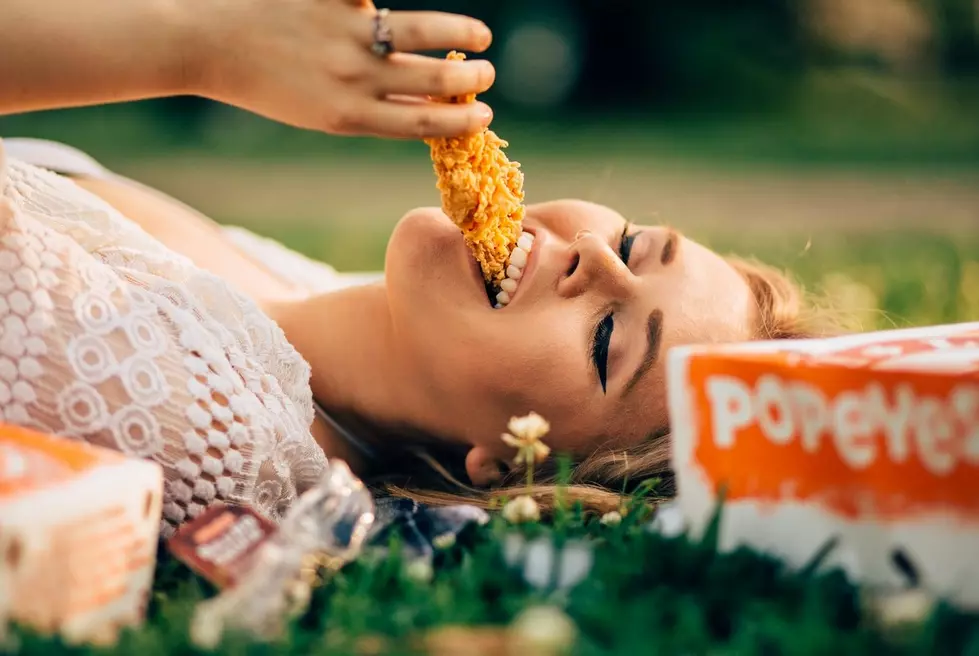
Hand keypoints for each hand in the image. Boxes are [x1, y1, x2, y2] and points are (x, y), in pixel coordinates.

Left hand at [191, 0, 496, 138]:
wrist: (205, 43)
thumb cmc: (264, 83)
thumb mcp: (320, 112)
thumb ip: (371, 108)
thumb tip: (424, 105)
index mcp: (348, 114)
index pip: (423, 122)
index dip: (461, 120)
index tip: (486, 114)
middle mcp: (352, 77)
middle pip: (432, 80)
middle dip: (470, 78)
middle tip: (487, 71)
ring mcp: (344, 31)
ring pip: (420, 31)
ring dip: (459, 34)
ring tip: (479, 36)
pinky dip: (384, 4)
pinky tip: (409, 7)